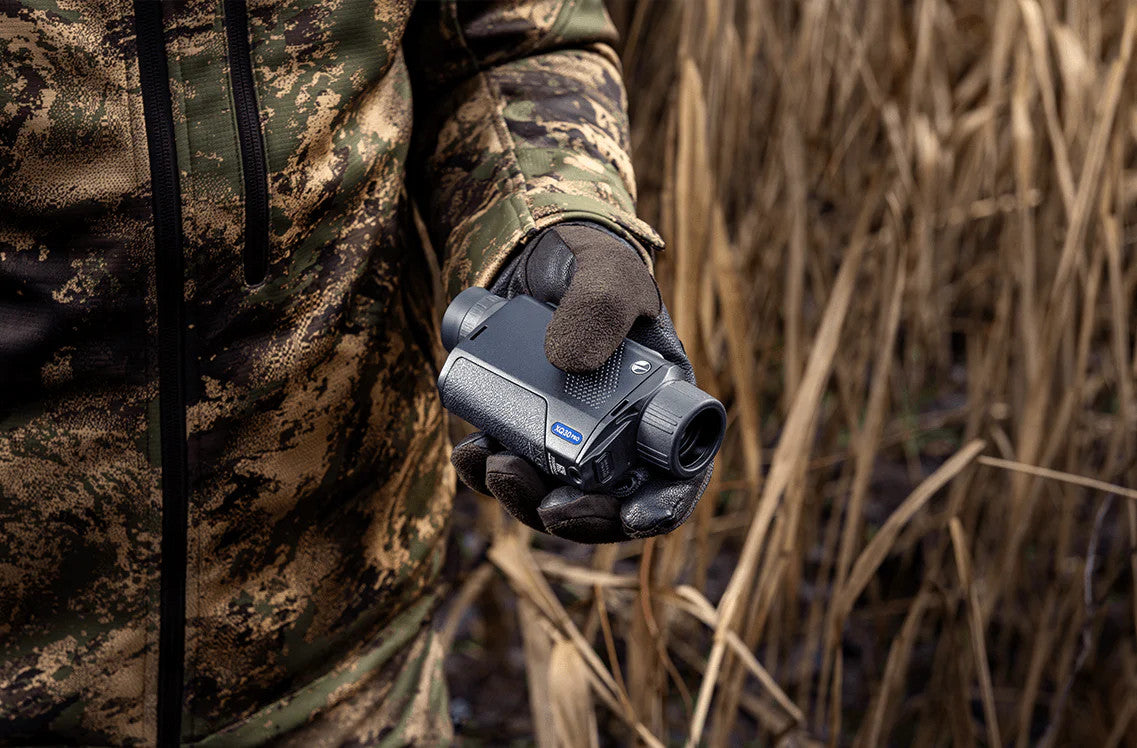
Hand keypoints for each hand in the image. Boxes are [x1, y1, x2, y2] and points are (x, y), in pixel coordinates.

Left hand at [450, 223, 713, 542]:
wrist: (533, 251)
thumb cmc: (590, 261)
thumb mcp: (605, 273)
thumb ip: (598, 306)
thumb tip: (567, 364)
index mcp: (660, 403)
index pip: (677, 473)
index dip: (662, 506)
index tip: (633, 519)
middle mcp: (619, 430)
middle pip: (610, 501)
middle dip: (579, 515)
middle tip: (548, 507)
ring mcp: (568, 434)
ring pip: (554, 494)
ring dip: (524, 498)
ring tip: (494, 466)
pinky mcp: (524, 427)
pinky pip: (510, 468)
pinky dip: (487, 471)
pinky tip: (471, 451)